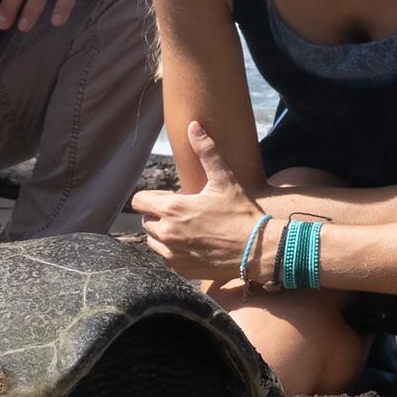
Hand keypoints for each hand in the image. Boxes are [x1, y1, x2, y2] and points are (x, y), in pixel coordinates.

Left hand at [132, 121, 263, 284]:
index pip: (139, 201)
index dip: (150, 197)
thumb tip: (194, 126)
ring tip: (186, 229)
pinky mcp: (181, 270)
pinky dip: (174, 252)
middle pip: (145, 221)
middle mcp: (166, 233)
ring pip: (153, 242)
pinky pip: (166, 259)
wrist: (257, 250)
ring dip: (163, 235)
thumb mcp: (224, 179)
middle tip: (182, 213)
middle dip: (158, 215)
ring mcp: (172, 255)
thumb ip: (206, 151)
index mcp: (172, 209)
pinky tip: (193, 246)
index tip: (166, 198)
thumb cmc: (240, 213)